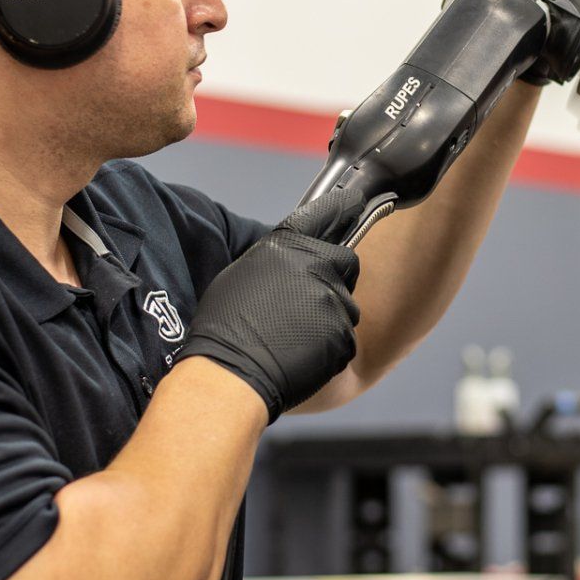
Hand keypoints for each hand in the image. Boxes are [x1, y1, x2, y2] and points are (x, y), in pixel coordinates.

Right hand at [177, 190, 362, 420]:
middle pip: (346, 263)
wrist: (231, 375)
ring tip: (295, 335)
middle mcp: (318, 267)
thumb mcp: (241, 274)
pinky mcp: (344, 337)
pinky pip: (344, 338)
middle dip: (335, 277)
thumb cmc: (225, 327)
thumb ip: (277, 258)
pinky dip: (329, 346)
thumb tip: (292, 258)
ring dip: (329, 316)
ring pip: (346, 305)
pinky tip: (301, 354)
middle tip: (306, 301)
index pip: (327, 214)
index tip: (354, 203)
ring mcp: (334, 303)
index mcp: (289, 247)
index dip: (341, 210)